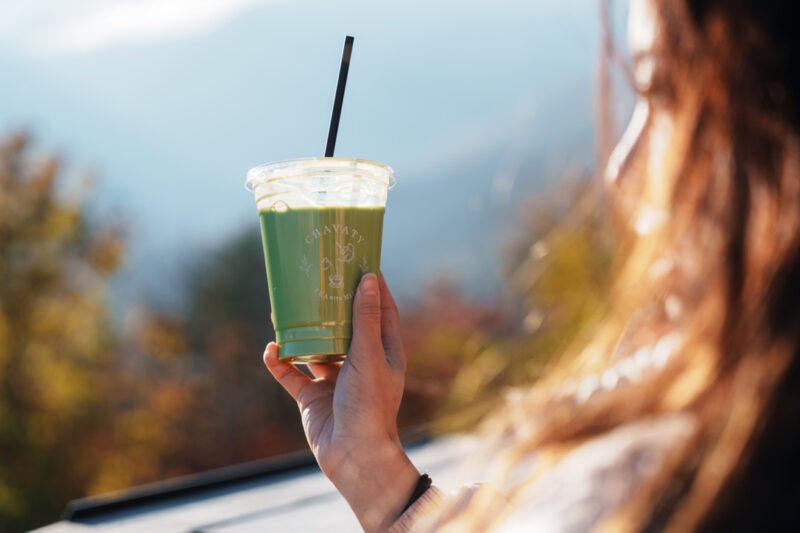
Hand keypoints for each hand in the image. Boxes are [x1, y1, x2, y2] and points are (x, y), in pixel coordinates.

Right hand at [264, 273, 418, 531]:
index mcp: (384, 353)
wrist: (353, 455)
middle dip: (331, 306)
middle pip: (345, 327)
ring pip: (316, 349)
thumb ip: (365, 318)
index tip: (362, 263)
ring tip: (286, 309)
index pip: (382, 312)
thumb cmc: (369, 405)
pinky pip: (293, 375)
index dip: (374, 288)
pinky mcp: (313, 399)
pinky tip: (270, 348)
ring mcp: (336, 382)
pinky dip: (281, 362)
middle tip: (317, 280)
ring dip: (302, 332)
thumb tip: (369, 278)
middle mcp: (361, 364)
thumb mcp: (368, 356)